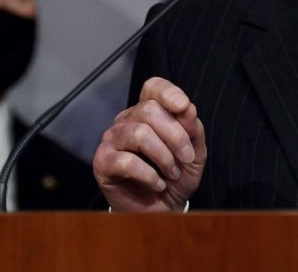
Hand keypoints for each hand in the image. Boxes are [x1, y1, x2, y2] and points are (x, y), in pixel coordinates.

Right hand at [93, 77, 206, 211]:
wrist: (164, 209)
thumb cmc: (177, 176)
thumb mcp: (194, 152)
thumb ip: (192, 129)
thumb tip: (188, 108)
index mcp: (149, 112)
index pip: (153, 88)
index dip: (168, 92)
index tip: (184, 106)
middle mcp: (127, 120)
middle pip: (149, 110)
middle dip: (176, 136)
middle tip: (186, 158)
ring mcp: (112, 140)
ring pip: (139, 134)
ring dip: (164, 157)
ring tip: (172, 174)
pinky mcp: (103, 163)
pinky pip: (126, 161)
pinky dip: (149, 175)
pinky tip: (157, 183)